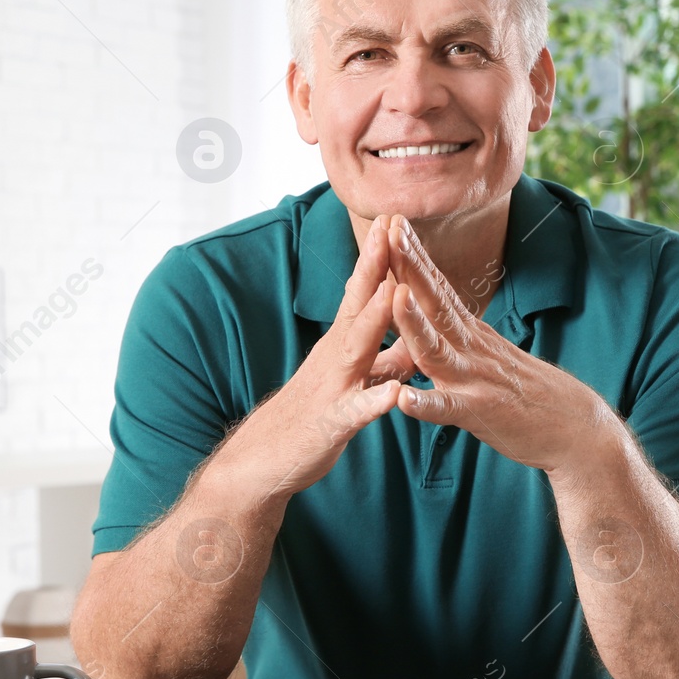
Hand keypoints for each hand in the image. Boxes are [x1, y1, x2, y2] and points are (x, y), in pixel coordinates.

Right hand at [220, 215, 404, 499]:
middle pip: (358, 305)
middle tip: (392, 228)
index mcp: (342, 344)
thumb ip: (383, 360)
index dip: (380, 257)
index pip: (363, 292)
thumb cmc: (313, 415)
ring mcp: (332, 387)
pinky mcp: (330, 424)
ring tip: (392, 293)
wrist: (265, 460)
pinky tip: (394, 394)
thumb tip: (413, 341)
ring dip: (375, 321)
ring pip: (357, 349)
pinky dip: (374, 402)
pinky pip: (355, 412)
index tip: (395, 219)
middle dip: (376, 267)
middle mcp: (335, 356)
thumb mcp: (352, 380)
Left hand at [379, 215, 613, 474]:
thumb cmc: (527, 395)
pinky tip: (405, 399)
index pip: (438, 288)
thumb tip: (430, 307)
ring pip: (437, 349)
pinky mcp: (482, 414)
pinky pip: (450, 410)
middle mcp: (471, 348)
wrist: (576, 429)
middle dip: (410, 267)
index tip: (392, 220)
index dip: (414, 256)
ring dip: (415, 323)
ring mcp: (476, 379)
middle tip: (389, 228)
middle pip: (435, 303)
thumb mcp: (488, 354)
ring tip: (394, 294)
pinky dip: (427, 404)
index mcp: (470, 333)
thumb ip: (457, 334)